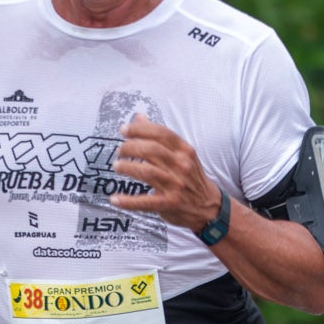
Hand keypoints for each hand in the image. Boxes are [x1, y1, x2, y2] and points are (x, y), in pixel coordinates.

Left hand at [112, 112, 223, 230]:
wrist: (209, 206)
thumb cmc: (190, 177)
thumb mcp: (181, 154)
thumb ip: (160, 137)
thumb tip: (139, 117)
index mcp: (185, 150)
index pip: (161, 133)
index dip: (139, 129)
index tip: (124, 130)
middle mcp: (182, 165)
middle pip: (152, 150)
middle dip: (130, 147)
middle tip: (120, 151)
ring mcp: (176, 185)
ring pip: (147, 172)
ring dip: (127, 167)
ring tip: (117, 166)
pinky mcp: (169, 203)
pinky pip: (145, 201)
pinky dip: (128, 201)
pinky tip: (115, 199)